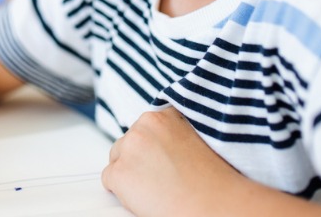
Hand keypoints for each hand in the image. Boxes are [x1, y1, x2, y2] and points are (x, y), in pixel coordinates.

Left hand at [102, 107, 253, 216]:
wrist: (212, 205)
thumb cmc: (210, 180)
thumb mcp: (195, 138)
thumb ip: (172, 132)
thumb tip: (157, 141)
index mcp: (162, 115)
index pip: (144, 128)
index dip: (152, 147)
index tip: (162, 159)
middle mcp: (143, 126)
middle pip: (127, 142)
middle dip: (139, 159)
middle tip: (161, 177)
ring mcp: (129, 148)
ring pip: (116, 159)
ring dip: (129, 173)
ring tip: (156, 187)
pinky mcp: (118, 172)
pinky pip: (108, 179)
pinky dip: (122, 191)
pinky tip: (145, 196)